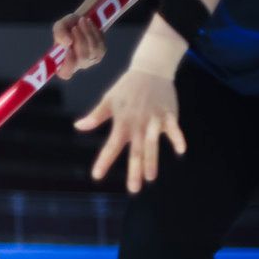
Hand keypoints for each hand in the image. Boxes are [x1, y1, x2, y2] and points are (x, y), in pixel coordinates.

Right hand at [51, 13, 106, 79]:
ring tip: (82, 21)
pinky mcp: (100, 54)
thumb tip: (68, 42)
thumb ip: (59, 33)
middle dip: (80, 40)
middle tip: (75, 27)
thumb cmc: (67, 27)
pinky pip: (100, 44)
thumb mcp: (59, 26)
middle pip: (82, 58)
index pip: (65, 73)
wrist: (81, 22)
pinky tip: (89, 24)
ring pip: (93, 50)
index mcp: (62, 64)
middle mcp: (76, 66)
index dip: (68, 64)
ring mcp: (90, 61)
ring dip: (87, 33)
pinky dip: (94, 32)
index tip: (68, 50)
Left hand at [73, 67, 186, 192]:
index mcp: (122, 122)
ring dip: (152, 161)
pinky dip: (177, 138)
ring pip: (153, 144)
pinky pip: (174, 129)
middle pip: (136, 151)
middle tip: (133, 189)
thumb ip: (96, 116)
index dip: (104, 161)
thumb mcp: (108, 99)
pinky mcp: (169, 114)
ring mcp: (155, 120)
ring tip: (150, 178)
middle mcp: (138, 124)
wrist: (151, 69)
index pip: (112, 145)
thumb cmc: (127, 87)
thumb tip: (78, 126)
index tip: (97, 176)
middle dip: (134, 171)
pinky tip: (180, 150)